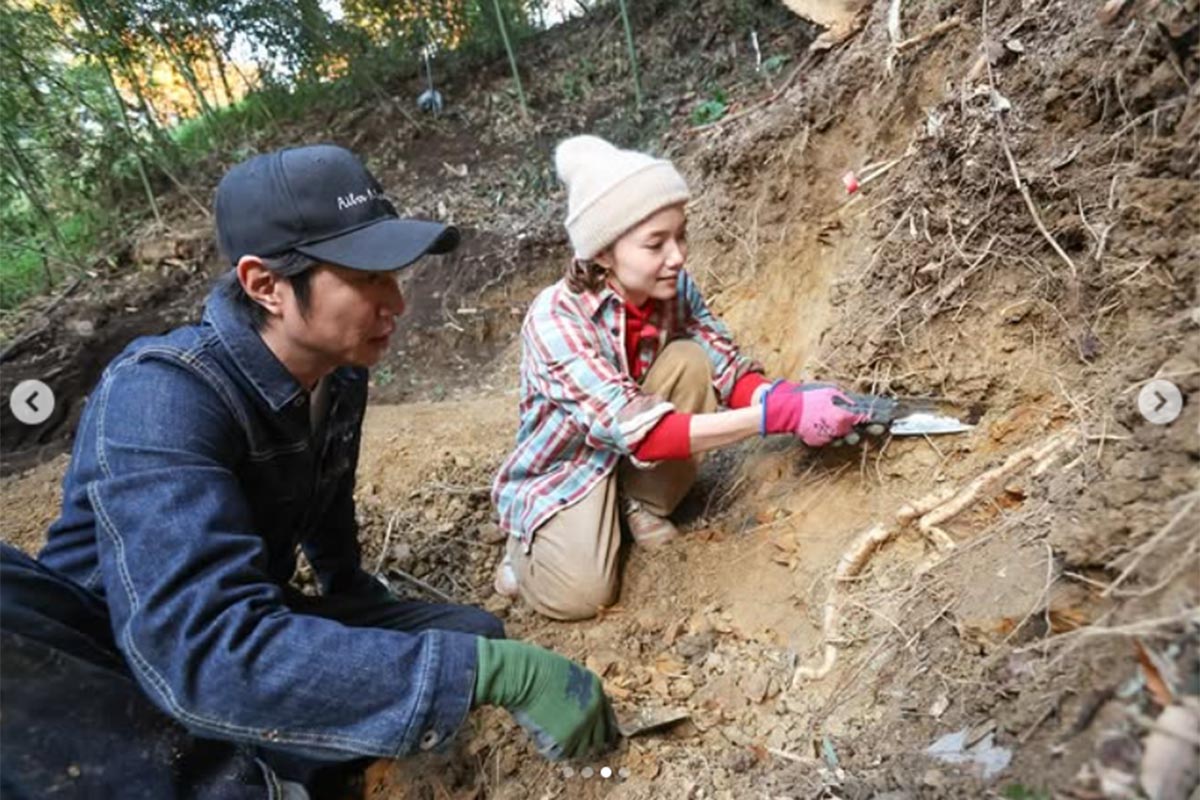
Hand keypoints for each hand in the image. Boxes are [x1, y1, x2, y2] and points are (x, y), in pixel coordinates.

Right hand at [473, 639, 617, 759]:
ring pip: (580, 750)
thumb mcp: (567, 675)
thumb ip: (578, 693)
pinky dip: (550, 748)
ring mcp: (582, 726)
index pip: (608, 719)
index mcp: (596, 690)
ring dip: (567, 745)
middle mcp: (594, 709)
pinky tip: (539, 735)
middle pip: (598, 739)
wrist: (523, 675)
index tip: (595, 738)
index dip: (601, 730)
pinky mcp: (566, 740)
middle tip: (568, 741)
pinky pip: (560, 754)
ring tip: (548, 732)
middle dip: (585, 741)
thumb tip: (574, 711)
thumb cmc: (535, 670)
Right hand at [761, 380, 866, 446]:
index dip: (868, 418)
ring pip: (840, 437)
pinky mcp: (818, 442)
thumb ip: (845, 398)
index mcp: (842, 417)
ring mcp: (828, 438)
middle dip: (853, 426)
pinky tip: (820, 424)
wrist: (789, 411)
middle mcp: (838, 430)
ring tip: (831, 421)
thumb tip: (854, 403)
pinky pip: (827, 438)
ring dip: (839, 430)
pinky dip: (827, 433)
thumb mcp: (829, 391)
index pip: (861, 420)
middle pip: (853, 431)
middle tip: (849, 419)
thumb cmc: (809, 399)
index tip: (871, 417)